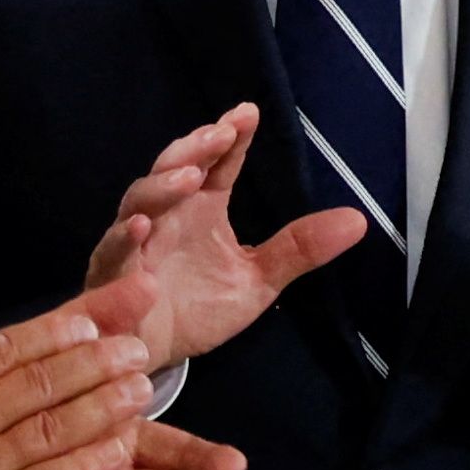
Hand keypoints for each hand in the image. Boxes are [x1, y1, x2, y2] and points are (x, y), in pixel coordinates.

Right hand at [76, 103, 362, 362]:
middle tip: (219, 134)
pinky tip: (141, 229)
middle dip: (194, 149)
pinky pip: (113, 253)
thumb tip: (357, 220)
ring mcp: (135, 243)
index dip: (230, 138)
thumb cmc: (198, 309)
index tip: (248, 114)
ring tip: (190, 177)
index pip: (218, 165)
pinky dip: (124, 239)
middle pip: (173, 170)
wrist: (155, 356)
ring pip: (140, 202)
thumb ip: (299, 249)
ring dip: (162, 186)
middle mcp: (166, 217)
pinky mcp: (112, 276)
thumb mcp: (258, 280)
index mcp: (202, 209)